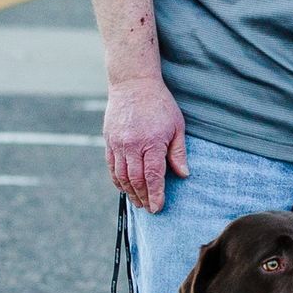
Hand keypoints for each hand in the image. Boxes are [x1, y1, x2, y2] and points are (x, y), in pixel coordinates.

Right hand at [106, 75, 187, 210]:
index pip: (153, 176)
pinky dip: (117, 180)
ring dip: (130, 192)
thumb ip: (178, 152)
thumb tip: (183, 174)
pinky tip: (124, 187)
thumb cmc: (159, 103)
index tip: (157, 208)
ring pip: (121, 176)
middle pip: (136, 180)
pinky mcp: (109, 141)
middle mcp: (132, 146)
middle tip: (148, 208)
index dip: (155, 195)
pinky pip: (112, 167)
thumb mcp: (177, 125)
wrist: (133, 83)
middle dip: (143, 197)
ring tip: (138, 201)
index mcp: (151, 142)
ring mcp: (118, 144)